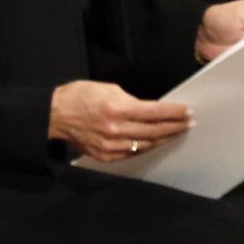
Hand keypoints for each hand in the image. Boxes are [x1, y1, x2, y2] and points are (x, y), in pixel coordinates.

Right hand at [48, 80, 191, 162]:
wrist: (56, 115)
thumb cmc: (79, 96)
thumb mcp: (106, 88)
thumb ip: (129, 100)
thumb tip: (148, 109)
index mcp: (116, 107)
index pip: (154, 112)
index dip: (173, 112)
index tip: (186, 111)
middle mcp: (115, 128)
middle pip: (154, 130)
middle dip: (174, 126)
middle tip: (188, 123)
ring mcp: (111, 145)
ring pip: (146, 144)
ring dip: (163, 138)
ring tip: (175, 132)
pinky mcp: (106, 155)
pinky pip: (132, 153)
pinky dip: (145, 147)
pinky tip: (154, 141)